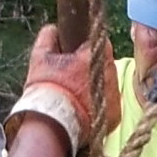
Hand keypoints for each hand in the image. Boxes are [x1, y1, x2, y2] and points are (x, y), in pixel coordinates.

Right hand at [22, 27, 119, 146]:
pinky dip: (101, 105)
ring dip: (98, 86)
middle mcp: (110, 75)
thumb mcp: (40, 59)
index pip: (100, 40)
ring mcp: (115, 97)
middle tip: (75, 76)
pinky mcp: (116, 116)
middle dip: (93, 67)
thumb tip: (52, 29)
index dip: (88, 45)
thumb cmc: (46, 91)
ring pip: (109, 84)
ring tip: (79, 95)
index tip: (78, 52)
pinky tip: (85, 109)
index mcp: (94, 56)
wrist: (52, 127)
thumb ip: (47, 38)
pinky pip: (111, 104)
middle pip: (106, 64)